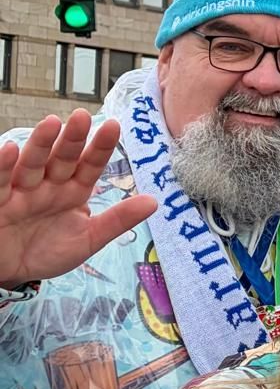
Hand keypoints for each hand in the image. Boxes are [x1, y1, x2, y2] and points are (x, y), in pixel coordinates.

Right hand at [0, 112, 155, 287]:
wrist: (11, 271)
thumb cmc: (47, 252)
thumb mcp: (88, 239)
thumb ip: (118, 220)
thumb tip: (154, 202)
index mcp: (72, 192)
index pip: (90, 166)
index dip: (100, 147)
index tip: (114, 126)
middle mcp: (47, 186)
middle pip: (61, 159)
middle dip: (72, 139)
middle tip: (82, 116)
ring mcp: (21, 191)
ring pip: (32, 164)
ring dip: (40, 143)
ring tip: (51, 123)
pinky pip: (0, 181)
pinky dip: (3, 166)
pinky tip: (11, 150)